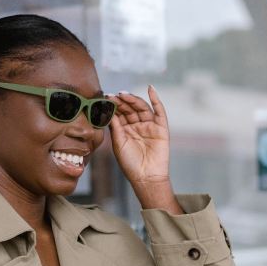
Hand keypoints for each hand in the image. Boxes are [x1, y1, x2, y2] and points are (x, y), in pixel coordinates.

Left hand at [109, 86, 178, 211]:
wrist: (146, 177)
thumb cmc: (130, 163)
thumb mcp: (118, 143)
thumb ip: (115, 126)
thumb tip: (109, 109)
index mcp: (125, 129)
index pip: (120, 113)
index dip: (113, 105)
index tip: (105, 97)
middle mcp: (137, 125)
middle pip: (130, 108)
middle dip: (122, 101)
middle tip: (114, 96)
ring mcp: (149, 126)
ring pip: (142, 108)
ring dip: (133, 99)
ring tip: (124, 95)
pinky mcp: (161, 128)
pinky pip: (159, 111)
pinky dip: (156, 99)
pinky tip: (150, 89)